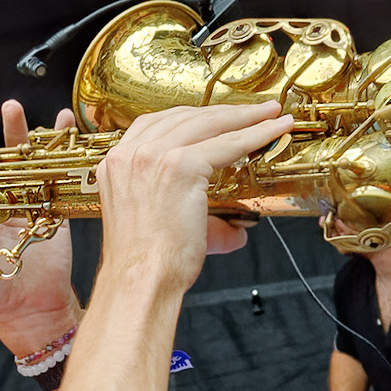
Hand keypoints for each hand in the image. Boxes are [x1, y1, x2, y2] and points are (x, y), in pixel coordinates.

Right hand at [93, 103, 290, 297]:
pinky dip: (256, 135)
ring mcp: (153, 155)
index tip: (220, 115)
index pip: (159, 124)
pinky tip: (274, 131)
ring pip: (210, 123)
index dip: (194, 116)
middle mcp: (131, 153)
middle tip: (257, 109)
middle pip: (186, 115)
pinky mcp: (180, 165)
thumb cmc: (148, 264)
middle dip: (227, 110)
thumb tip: (237, 230)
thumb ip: (198, 219)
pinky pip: (228, 143)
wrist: (140, 281)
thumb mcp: (161, 226)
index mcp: (117, 163)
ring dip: (247, 116)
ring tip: (273, 114)